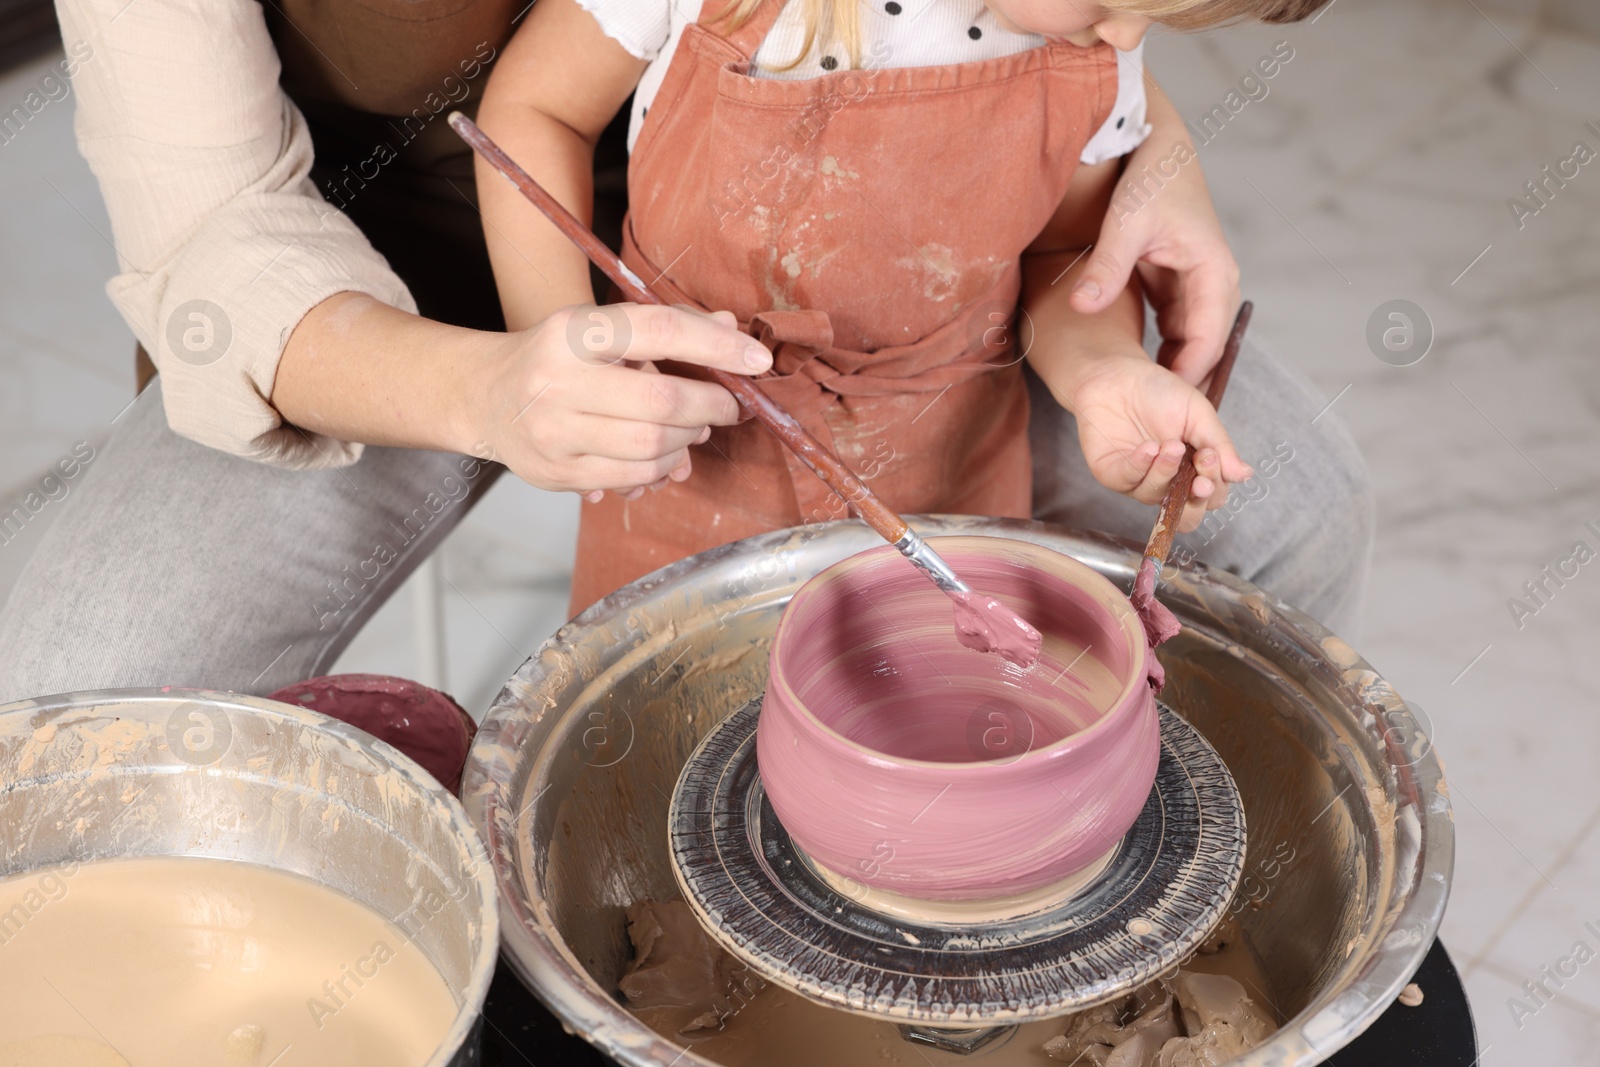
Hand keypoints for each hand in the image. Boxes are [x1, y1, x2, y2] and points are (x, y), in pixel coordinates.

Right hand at [473, 304, 768, 499]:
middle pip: (662, 401)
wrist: (485, 397)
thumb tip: (731, 327)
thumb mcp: (599, 326)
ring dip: (690, 439)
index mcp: (573, 332)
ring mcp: (554, 432)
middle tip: (729, 405)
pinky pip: (632, 477)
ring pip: (652, 447)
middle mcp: (558, 380)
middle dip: (711, 405)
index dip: (717, 345)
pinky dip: (664, 466)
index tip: (756, 359)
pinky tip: (668, 452)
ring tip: (696, 428)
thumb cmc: (556, 356)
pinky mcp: (556, 473)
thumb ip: (666, 325)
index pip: (660, 331)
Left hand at [1065, 348, 1251, 531]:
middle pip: (1187, 515)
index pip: (1212, 496)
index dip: (1215, 486)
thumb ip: (1220, 445)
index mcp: (1193, 470)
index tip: (1211, 458)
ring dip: (1167, 472)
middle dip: (1196, 498)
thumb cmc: (1160, 393)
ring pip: (1157, 497)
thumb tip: (1243, 474)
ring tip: (1170, 445)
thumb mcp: (1199, 414)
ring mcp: (1139, 481)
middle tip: (1199, 477)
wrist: (1120, 375)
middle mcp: (1167, 481)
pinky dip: (1141, 466)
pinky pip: (1129, 481)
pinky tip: (1148, 447)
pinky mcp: (1112, 474)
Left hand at [1068, 103, 1239, 387]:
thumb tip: (1082, 306)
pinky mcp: (1179, 283)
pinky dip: (1156, 350)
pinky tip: (1130, 375)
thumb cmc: (1151, 179)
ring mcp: (1198, 285)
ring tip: (1136, 409)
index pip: (1205, 345)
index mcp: (1213, 274)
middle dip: (1175, 386)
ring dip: (1165, 372)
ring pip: (1186, 342)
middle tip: (1146, 425)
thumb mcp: (1126, 222)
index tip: (1153, 411)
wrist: (1159, 145)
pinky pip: (1173, 328)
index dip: (1183, 382)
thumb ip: (1106, 267)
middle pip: (1200, 350)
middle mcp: (1213, 284)